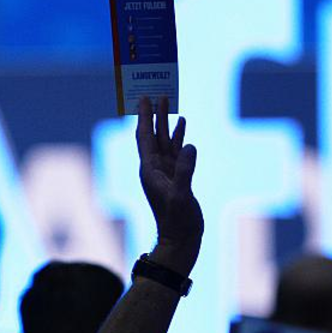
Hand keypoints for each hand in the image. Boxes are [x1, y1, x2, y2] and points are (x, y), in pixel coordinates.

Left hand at [137, 96, 202, 275]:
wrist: (182, 239)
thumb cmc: (178, 221)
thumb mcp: (181, 196)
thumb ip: (185, 171)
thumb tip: (189, 145)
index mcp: (149, 171)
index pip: (144, 138)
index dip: (143, 117)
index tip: (143, 98)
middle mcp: (154, 168)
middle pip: (152, 135)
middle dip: (153, 114)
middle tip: (156, 92)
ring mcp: (165, 172)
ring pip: (163, 141)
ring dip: (165, 122)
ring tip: (169, 102)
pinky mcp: (177, 177)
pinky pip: (176, 151)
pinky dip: (178, 137)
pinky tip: (182, 126)